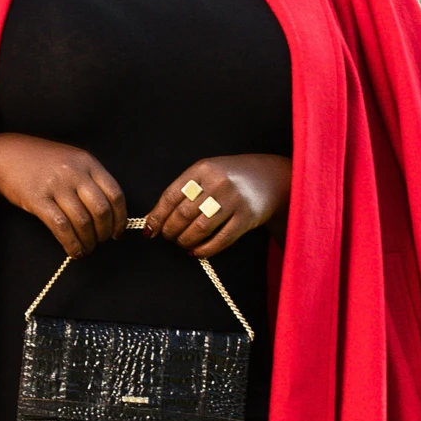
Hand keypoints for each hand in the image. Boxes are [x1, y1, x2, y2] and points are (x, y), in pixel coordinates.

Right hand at [0, 132, 127, 257]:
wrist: (5, 154)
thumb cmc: (41, 160)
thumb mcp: (71, 159)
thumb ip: (90, 178)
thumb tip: (109, 212)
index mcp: (88, 162)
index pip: (115, 194)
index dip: (120, 218)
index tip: (118, 232)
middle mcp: (74, 172)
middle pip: (101, 210)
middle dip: (105, 233)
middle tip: (101, 242)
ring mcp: (56, 185)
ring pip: (83, 222)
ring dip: (89, 242)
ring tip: (86, 249)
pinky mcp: (38, 199)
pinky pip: (61, 227)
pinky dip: (71, 244)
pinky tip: (73, 251)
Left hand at [143, 155, 292, 257]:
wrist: (271, 177)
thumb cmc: (231, 177)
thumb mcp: (207, 174)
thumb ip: (183, 191)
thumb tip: (153, 218)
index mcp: (203, 169)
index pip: (171, 195)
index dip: (157, 215)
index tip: (150, 230)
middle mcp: (218, 183)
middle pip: (183, 214)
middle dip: (170, 231)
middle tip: (167, 237)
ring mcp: (234, 200)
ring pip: (200, 229)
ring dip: (185, 240)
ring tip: (182, 243)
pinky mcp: (246, 218)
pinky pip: (220, 240)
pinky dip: (204, 250)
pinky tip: (196, 251)